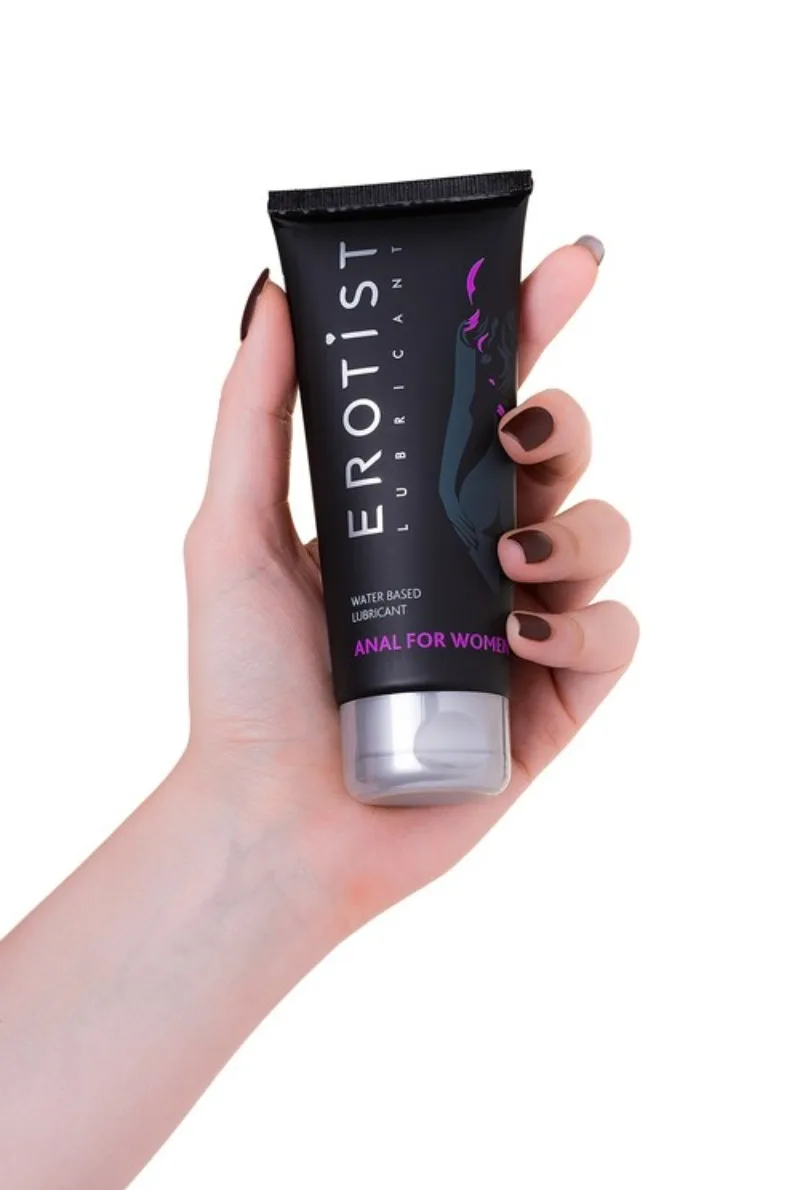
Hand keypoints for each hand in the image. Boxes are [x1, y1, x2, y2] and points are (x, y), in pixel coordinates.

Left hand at [182, 240, 637, 931]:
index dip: (532, 326)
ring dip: (575, 526)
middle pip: (563, 450)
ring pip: (604, 531)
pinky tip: (520, 635)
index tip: (568, 264)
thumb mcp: (230, 531)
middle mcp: (474, 551)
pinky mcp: (558, 693)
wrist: (276, 819)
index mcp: (410, 504)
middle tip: (511, 435)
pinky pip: (619, 632)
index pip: (485, 396)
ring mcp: (524, 620)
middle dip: (561, 422)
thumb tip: (272, 295)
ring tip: (508, 558)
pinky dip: (587, 621)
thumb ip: (253, 413)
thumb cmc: (245, 684)